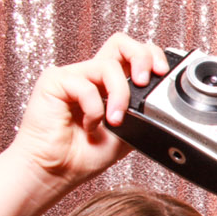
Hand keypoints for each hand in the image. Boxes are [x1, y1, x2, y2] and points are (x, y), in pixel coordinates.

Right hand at [7, 33, 171, 192]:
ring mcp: (72, 76)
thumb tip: (159, 97)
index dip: (150, 56)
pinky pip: (86, 85)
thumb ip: (141, 111)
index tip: (161, 75)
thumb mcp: (127, 134)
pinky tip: (88, 126)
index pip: (131, 53)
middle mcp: (90, 76)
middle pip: (120, 42)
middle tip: (144, 82)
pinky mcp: (55, 81)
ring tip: (114, 121)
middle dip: (141, 58)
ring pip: (109, 66)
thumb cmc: (82, 157)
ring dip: (120, 95)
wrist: (55, 173)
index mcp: (106, 85)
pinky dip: (94, 109)